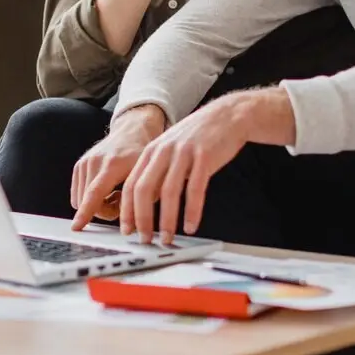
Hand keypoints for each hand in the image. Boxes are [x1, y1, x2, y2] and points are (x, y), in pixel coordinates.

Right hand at [70, 107, 164, 229]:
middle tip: (121, 201)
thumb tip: (133, 227)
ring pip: (81, 201)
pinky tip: (106, 189)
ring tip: (115, 193)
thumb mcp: (148, 178)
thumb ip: (140, 202)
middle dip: (105, 211)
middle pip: (88, 203)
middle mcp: (95, 161)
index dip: (86, 212)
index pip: (95, 193)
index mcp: (113, 164)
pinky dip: (90, 199)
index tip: (77, 227)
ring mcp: (84, 162)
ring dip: (98, 206)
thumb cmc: (143, 156)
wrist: (132, 131)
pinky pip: (78, 195)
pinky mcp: (79, 166)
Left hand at [119, 96, 252, 244]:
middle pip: (144, 189)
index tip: (127, 230)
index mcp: (151, 151)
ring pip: (169, 192)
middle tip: (145, 239)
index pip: (131, 184)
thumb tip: (146, 204)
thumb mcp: (170, 150)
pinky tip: (191, 226)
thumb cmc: (198, 137)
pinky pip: (195, 189)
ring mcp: (184, 153)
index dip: (127, 210)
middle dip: (142, 218)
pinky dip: (192, 211)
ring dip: (167, 219)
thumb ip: (157, 173)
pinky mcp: (205, 157)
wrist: (227, 115)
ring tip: (168, 237)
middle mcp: (164, 151)